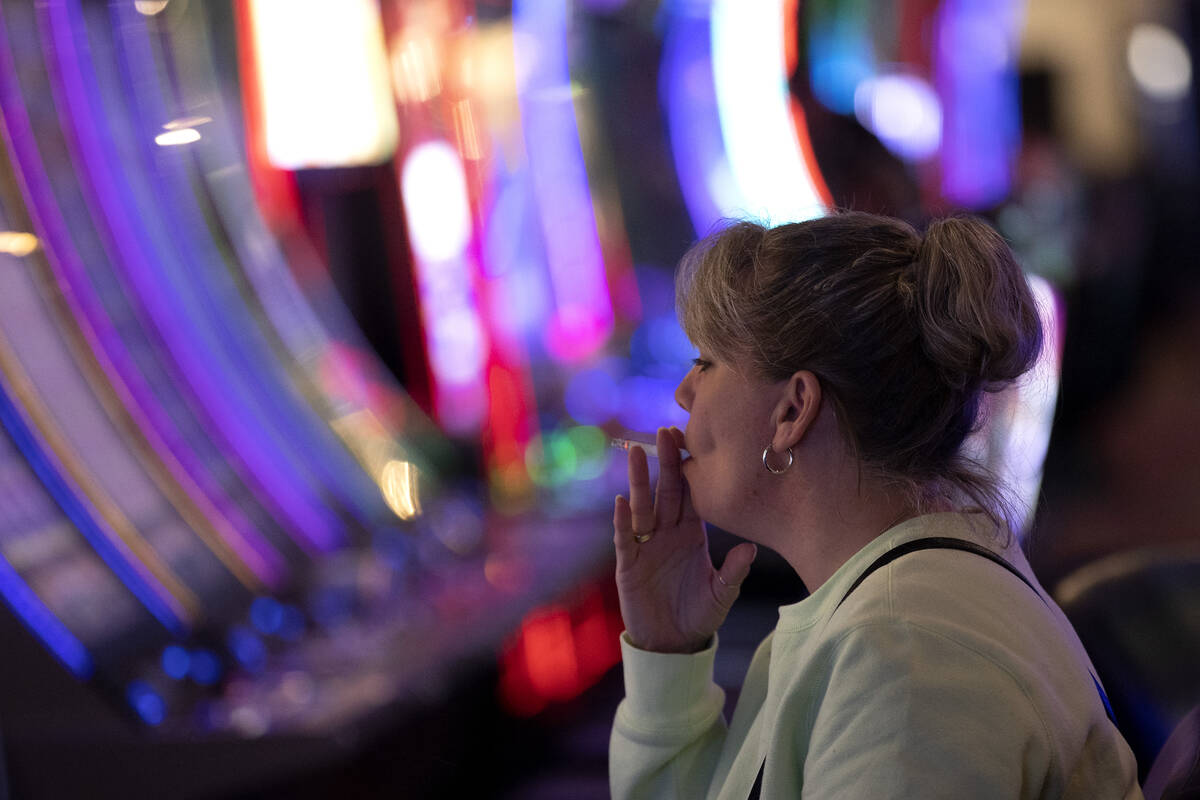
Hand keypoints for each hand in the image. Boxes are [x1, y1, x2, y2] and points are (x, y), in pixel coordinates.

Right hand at [613, 427, 756, 652]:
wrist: (672, 642)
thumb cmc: (699, 614)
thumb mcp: (722, 594)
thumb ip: (733, 571)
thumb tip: (752, 548)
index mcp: (692, 532)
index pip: (690, 494)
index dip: (690, 468)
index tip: (691, 440)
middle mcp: (668, 532)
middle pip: (666, 491)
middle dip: (665, 462)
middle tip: (665, 432)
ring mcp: (646, 545)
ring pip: (643, 506)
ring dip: (640, 480)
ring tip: (636, 453)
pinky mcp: (628, 563)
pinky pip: (625, 537)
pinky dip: (623, 520)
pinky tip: (622, 502)